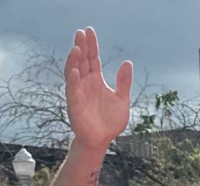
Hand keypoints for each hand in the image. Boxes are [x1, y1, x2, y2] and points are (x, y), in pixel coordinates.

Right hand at [64, 27, 132, 150]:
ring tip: (77, 48)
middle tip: (81, 33)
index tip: (89, 30)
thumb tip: (127, 62)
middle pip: (82, 61)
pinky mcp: (75, 105)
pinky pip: (72, 91)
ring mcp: (78, 93)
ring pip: (73, 72)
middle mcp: (85, 83)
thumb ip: (124, 82)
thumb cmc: (110, 121)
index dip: (91, 45)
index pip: (92, 58)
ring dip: (74, 61)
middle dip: (81, 47)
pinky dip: (73, 81)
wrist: (102, 140)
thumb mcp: (122, 100)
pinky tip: (76, 72)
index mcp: (96, 80)